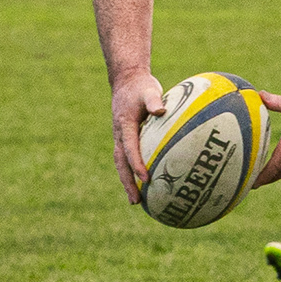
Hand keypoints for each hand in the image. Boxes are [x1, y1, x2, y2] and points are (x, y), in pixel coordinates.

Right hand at [106, 67, 172, 199]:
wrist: (126, 80)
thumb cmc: (141, 86)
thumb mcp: (149, 89)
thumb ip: (154, 100)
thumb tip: (161, 110)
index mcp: (125, 125)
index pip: (129, 148)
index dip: (136, 164)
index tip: (145, 178)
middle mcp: (119, 134)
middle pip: (121, 163)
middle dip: (127, 182)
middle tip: (136, 201)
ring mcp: (120, 138)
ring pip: (121, 164)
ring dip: (127, 182)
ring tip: (136, 201)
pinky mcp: (124, 139)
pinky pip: (126, 159)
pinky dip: (131, 173)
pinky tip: (143, 185)